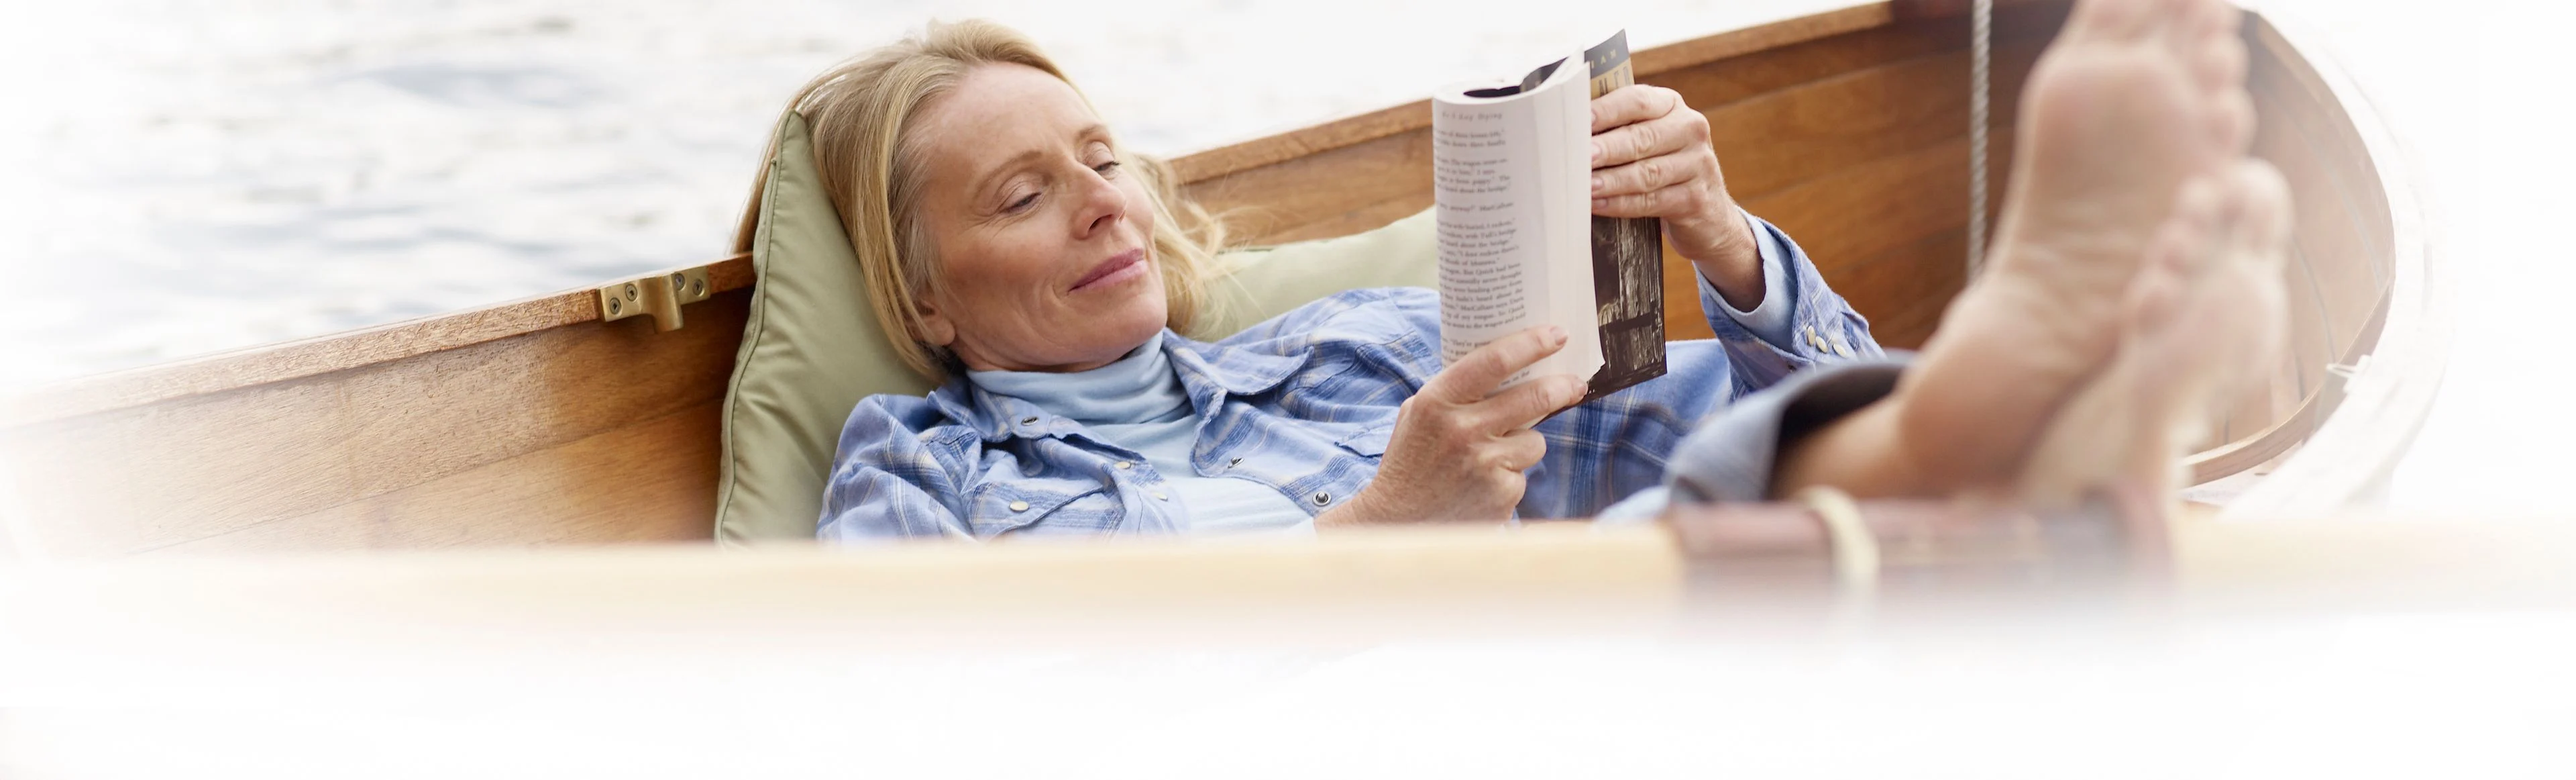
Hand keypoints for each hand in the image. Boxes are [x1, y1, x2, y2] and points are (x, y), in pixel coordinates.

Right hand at [1319, 326, 1588, 526]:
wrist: (1398, 523)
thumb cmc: (1411, 461)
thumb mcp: (1419, 414)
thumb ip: (1457, 391)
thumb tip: (1512, 365)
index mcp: (1437, 401)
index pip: (1494, 361)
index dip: (1532, 344)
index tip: (1557, 335)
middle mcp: (1462, 429)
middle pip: (1533, 398)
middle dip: (1562, 387)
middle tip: (1575, 383)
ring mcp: (1484, 463)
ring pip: (1535, 440)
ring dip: (1523, 445)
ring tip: (1488, 459)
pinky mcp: (1501, 493)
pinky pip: (1523, 473)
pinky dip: (1509, 477)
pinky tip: (1481, 486)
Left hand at [1589, 84, 1762, 308]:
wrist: (1709, 214)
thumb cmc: (1661, 167)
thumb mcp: (1648, 140)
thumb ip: (1617, 128)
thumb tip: (1564, 128)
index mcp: (1671, 105)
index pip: (1637, 100)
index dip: (1607, 110)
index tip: (1578, 119)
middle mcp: (1690, 129)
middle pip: (1642, 137)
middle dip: (1606, 148)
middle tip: (1578, 156)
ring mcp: (1697, 164)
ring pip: (1647, 173)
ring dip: (1610, 180)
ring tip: (1582, 185)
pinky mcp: (1695, 199)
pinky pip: (1652, 201)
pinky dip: (1621, 204)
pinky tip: (1598, 204)